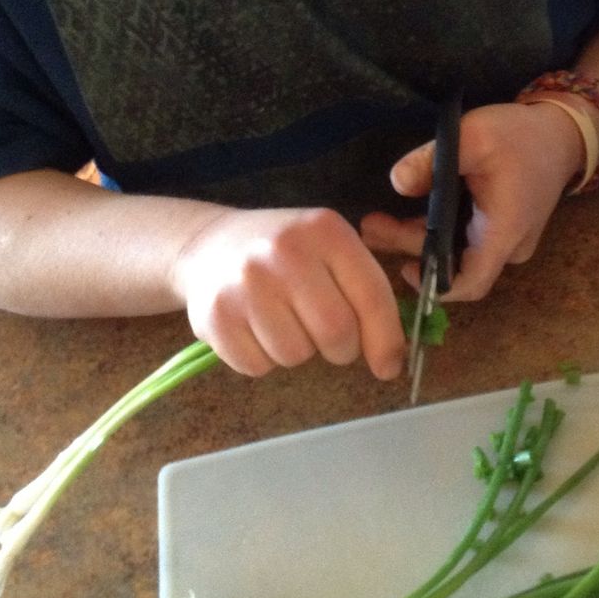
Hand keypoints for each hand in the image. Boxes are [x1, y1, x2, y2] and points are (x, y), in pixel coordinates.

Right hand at [171, 207, 404, 379]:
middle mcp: (285, 251)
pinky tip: (253, 327)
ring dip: (297, 351)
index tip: (389, 366)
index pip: (371, 295)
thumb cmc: (284, 253)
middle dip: (340, 349)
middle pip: (336, 332)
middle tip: (327, 337)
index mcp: (324, 230)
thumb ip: (364, 291)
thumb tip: (390, 359)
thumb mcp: (327, 249)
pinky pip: (258, 366)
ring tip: (281, 319)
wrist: (208, 245)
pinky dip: (262, 359)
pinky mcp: (216, 316)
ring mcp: (246, 283)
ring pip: (296, 354)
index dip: (386, 339)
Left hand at [360, 101, 585, 300]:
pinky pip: (465, 240)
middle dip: (410, 248)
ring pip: (457, 253)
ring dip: (418, 239)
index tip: (403, 268)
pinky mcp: (500, 229)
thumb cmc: (521, 136)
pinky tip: (404, 213)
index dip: (436, 285)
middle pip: (454, 264)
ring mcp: (505, 240)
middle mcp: (508, 246)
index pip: (470, 282)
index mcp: (504, 232)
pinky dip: (435, 230)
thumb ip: (433, 159)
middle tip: (370, 227)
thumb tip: (396, 183)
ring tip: (377, 221)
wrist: (559, 133)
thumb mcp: (474, 135)